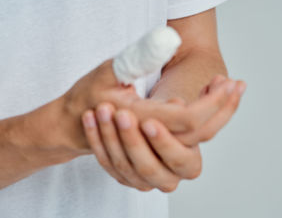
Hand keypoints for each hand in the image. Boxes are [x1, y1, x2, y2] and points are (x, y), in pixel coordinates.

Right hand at [59, 57, 244, 149]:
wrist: (73, 124)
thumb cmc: (87, 96)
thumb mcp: (109, 70)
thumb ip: (138, 57)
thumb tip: (168, 40)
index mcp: (142, 120)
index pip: (188, 118)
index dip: (212, 103)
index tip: (227, 82)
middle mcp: (152, 139)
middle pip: (201, 134)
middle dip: (223, 109)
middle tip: (238, 85)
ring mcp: (156, 146)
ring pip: (198, 140)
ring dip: (218, 116)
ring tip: (229, 90)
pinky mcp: (158, 145)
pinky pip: (188, 140)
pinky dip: (206, 122)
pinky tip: (210, 104)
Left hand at [81, 105, 201, 191]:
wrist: (145, 121)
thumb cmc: (166, 111)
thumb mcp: (176, 107)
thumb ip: (177, 107)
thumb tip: (179, 102)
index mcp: (191, 162)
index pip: (179, 158)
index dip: (164, 141)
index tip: (148, 122)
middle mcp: (170, 177)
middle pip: (149, 167)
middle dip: (132, 140)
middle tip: (122, 114)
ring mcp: (146, 181)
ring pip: (125, 165)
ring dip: (110, 136)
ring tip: (102, 109)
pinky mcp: (126, 178)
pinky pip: (107, 162)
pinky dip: (96, 139)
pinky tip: (90, 117)